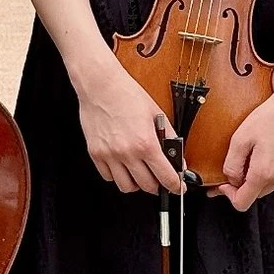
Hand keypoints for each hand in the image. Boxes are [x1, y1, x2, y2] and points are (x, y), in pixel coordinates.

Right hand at [77, 58, 182, 194]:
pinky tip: (123, 166)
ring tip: (140, 174)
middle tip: (160, 179)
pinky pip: (108, 177)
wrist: (101, 85)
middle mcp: (127, 152)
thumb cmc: (127, 95)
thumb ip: (169, 138)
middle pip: (147, 186)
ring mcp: (110, 155)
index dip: (175, 185)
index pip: (165, 176)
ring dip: (136, 184)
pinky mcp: (96, 153)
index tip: (177, 187)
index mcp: (146, 143)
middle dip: (158, 185)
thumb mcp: (156, 114)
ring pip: (126, 186)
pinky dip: (118, 176)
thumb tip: (176, 157)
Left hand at [216, 87, 273, 211]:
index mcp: (264, 172)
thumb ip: (232, 164)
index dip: (228, 195)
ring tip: (251, 155)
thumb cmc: (273, 116)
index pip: (242, 202)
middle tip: (234, 168)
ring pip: (266, 185)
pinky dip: (268, 170)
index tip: (223, 184)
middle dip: (242, 184)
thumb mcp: (240, 138)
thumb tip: (230, 178)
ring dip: (255, 177)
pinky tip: (265, 151)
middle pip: (255, 194)